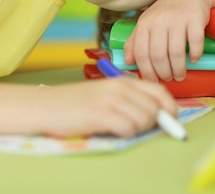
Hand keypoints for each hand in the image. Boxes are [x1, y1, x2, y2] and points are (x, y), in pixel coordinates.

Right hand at [44, 78, 176, 137]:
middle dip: (152, 124)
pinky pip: (129, 129)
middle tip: (135, 129)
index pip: (159, 91)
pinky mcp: (100, 114)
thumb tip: (158, 116)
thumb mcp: (105, 94)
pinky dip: (125, 135)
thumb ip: (129, 100)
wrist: (44, 107)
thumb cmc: (74, 104)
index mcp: (123, 81)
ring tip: (119, 129)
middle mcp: (119, 87)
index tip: (170, 120)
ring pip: (144, 120)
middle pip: (155, 109)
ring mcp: (110, 100)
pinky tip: (111, 132)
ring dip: (136, 130)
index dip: (170, 107)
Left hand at [123, 0, 210, 81]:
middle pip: (158, 56)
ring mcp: (178, 19)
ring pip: (176, 52)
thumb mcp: (147, 23)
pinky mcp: (195, 18)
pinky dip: (195, 55)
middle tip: (169, 79)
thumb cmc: (167, 11)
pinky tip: (194, 60)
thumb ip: (135, 41)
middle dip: (164, 73)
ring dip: (179, 69)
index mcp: (144, 23)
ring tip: (180, 75)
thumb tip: (127, 61)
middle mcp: (159, 20)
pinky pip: (195, 42)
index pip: (141, 54)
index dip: (147, 72)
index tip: (153, 81)